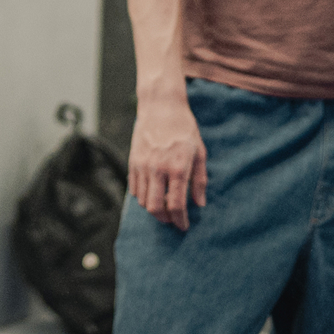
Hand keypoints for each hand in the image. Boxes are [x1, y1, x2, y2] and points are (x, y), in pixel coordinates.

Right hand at [128, 90, 205, 230]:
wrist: (161, 107)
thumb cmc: (184, 129)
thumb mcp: (200, 153)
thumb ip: (199, 180)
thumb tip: (199, 204)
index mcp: (178, 168)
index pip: (176, 205)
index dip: (180, 220)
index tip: (184, 226)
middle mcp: (158, 169)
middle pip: (155, 208)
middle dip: (165, 219)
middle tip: (173, 220)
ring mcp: (143, 165)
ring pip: (143, 201)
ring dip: (153, 209)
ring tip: (164, 208)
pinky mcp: (133, 161)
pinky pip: (135, 189)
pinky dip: (143, 197)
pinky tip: (153, 194)